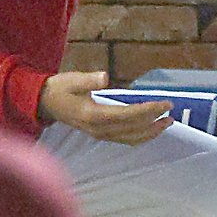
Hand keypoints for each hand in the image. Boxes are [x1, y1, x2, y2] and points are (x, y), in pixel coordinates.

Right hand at [38, 70, 170, 144]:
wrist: (45, 103)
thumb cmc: (60, 88)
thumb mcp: (72, 79)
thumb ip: (88, 79)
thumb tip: (104, 77)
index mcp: (93, 115)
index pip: (128, 115)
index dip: (148, 110)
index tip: (164, 103)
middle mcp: (99, 129)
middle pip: (133, 129)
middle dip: (154, 122)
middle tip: (171, 111)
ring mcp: (99, 134)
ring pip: (131, 138)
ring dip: (150, 132)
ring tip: (167, 122)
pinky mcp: (100, 135)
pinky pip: (125, 139)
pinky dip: (141, 136)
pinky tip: (151, 129)